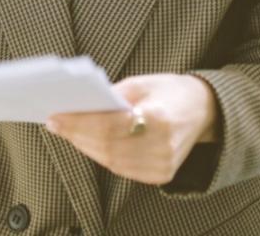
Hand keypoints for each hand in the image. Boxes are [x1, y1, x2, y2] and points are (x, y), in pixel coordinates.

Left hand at [45, 74, 217, 185]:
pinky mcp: (161, 175)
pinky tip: (86, 142)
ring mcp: (163, 165)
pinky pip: (122, 169)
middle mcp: (163, 146)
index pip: (109, 126)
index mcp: (160, 118)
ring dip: (84, 146)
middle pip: (107, 147)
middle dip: (76, 135)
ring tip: (66, 131)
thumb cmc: (170, 91)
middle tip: (55, 123)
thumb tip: (77, 107)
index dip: (79, 123)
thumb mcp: (142, 83)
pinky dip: (101, 156)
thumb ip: (112, 96)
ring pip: (111, 162)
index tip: (55, 116)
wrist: (203, 110)